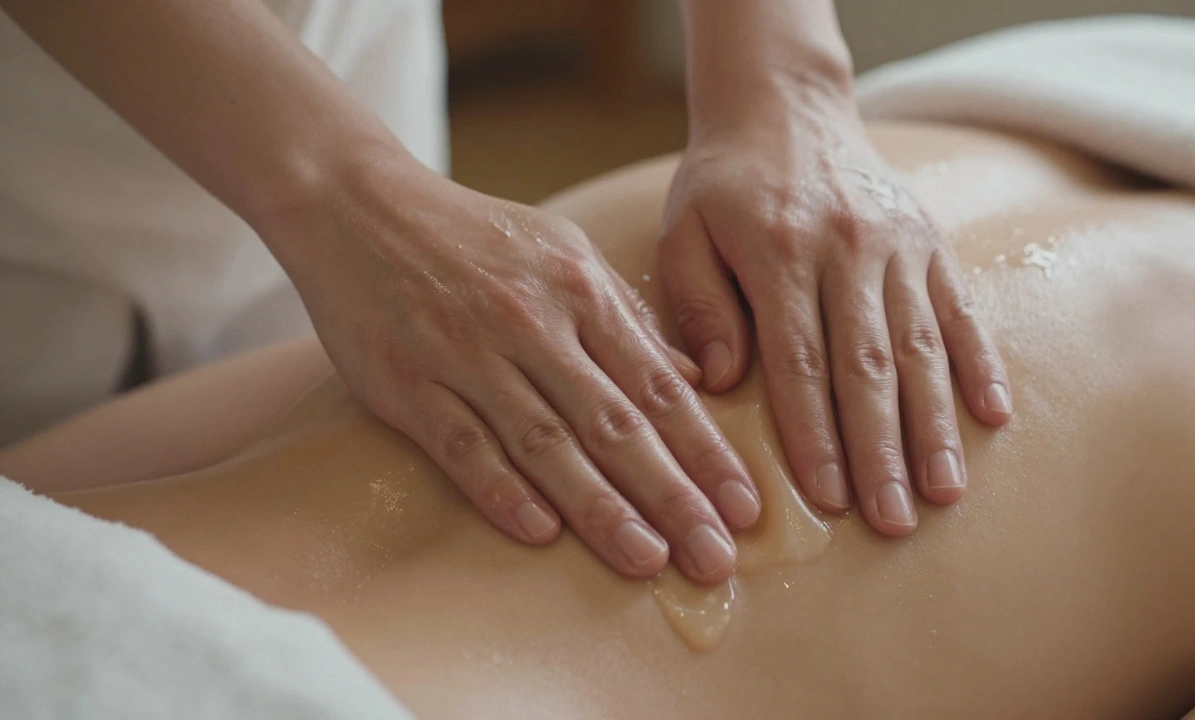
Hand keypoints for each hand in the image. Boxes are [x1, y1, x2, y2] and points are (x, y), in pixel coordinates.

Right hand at [268, 152, 759, 581]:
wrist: (358, 204)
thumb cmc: (474, 235)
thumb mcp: (565, 252)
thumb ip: (627, 319)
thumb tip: (693, 382)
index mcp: (580, 290)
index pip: (658, 387)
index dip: (706, 452)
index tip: (746, 506)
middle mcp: (532, 323)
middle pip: (615, 424)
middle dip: (674, 495)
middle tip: (715, 556)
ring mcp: (467, 354)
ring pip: (546, 443)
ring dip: (600, 507)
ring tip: (648, 560)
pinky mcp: (406, 383)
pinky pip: (461, 444)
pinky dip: (501, 490)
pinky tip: (540, 533)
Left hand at [660, 88, 1011, 536]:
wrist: (785, 107)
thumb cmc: (723, 185)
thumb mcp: (685, 231)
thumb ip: (699, 303)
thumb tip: (718, 380)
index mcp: (778, 251)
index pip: (798, 361)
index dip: (813, 434)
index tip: (826, 498)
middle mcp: (847, 249)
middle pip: (867, 366)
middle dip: (880, 449)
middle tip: (892, 521)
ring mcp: (899, 244)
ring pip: (921, 346)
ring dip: (934, 424)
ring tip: (943, 492)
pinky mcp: (931, 241)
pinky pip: (961, 309)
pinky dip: (979, 363)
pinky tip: (993, 417)